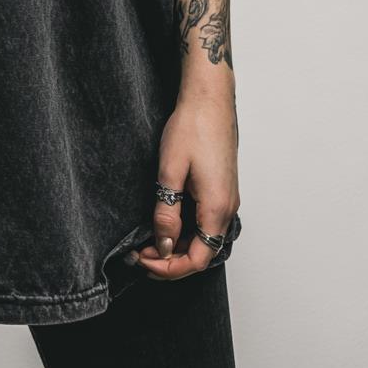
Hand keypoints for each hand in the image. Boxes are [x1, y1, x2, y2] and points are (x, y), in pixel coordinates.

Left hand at [133, 91, 239, 280]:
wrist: (209, 99)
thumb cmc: (192, 127)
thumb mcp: (170, 171)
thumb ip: (167, 212)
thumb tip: (164, 245)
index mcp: (217, 208)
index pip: (197, 259)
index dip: (169, 268)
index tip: (143, 260)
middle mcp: (228, 208)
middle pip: (202, 252)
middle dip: (170, 260)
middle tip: (139, 253)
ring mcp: (227, 198)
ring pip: (204, 238)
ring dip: (178, 245)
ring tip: (148, 240)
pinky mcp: (222, 189)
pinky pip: (206, 221)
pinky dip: (186, 230)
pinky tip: (166, 221)